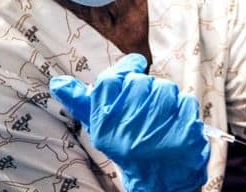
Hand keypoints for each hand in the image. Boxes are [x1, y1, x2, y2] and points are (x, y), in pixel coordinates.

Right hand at [49, 54, 209, 191]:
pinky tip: (177, 123)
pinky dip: (184, 109)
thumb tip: (58, 83)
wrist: (159, 182)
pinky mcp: (184, 136)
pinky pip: (186, 102)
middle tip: (148, 104)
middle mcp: (128, 131)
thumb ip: (83, 104)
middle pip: (141, 82)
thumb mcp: (103, 128)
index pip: (109, 81)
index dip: (126, 67)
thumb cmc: (129, 147)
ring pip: (166, 88)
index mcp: (105, 127)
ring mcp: (158, 134)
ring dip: (167, 97)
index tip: (136, 65)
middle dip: (148, 87)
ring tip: (162, 116)